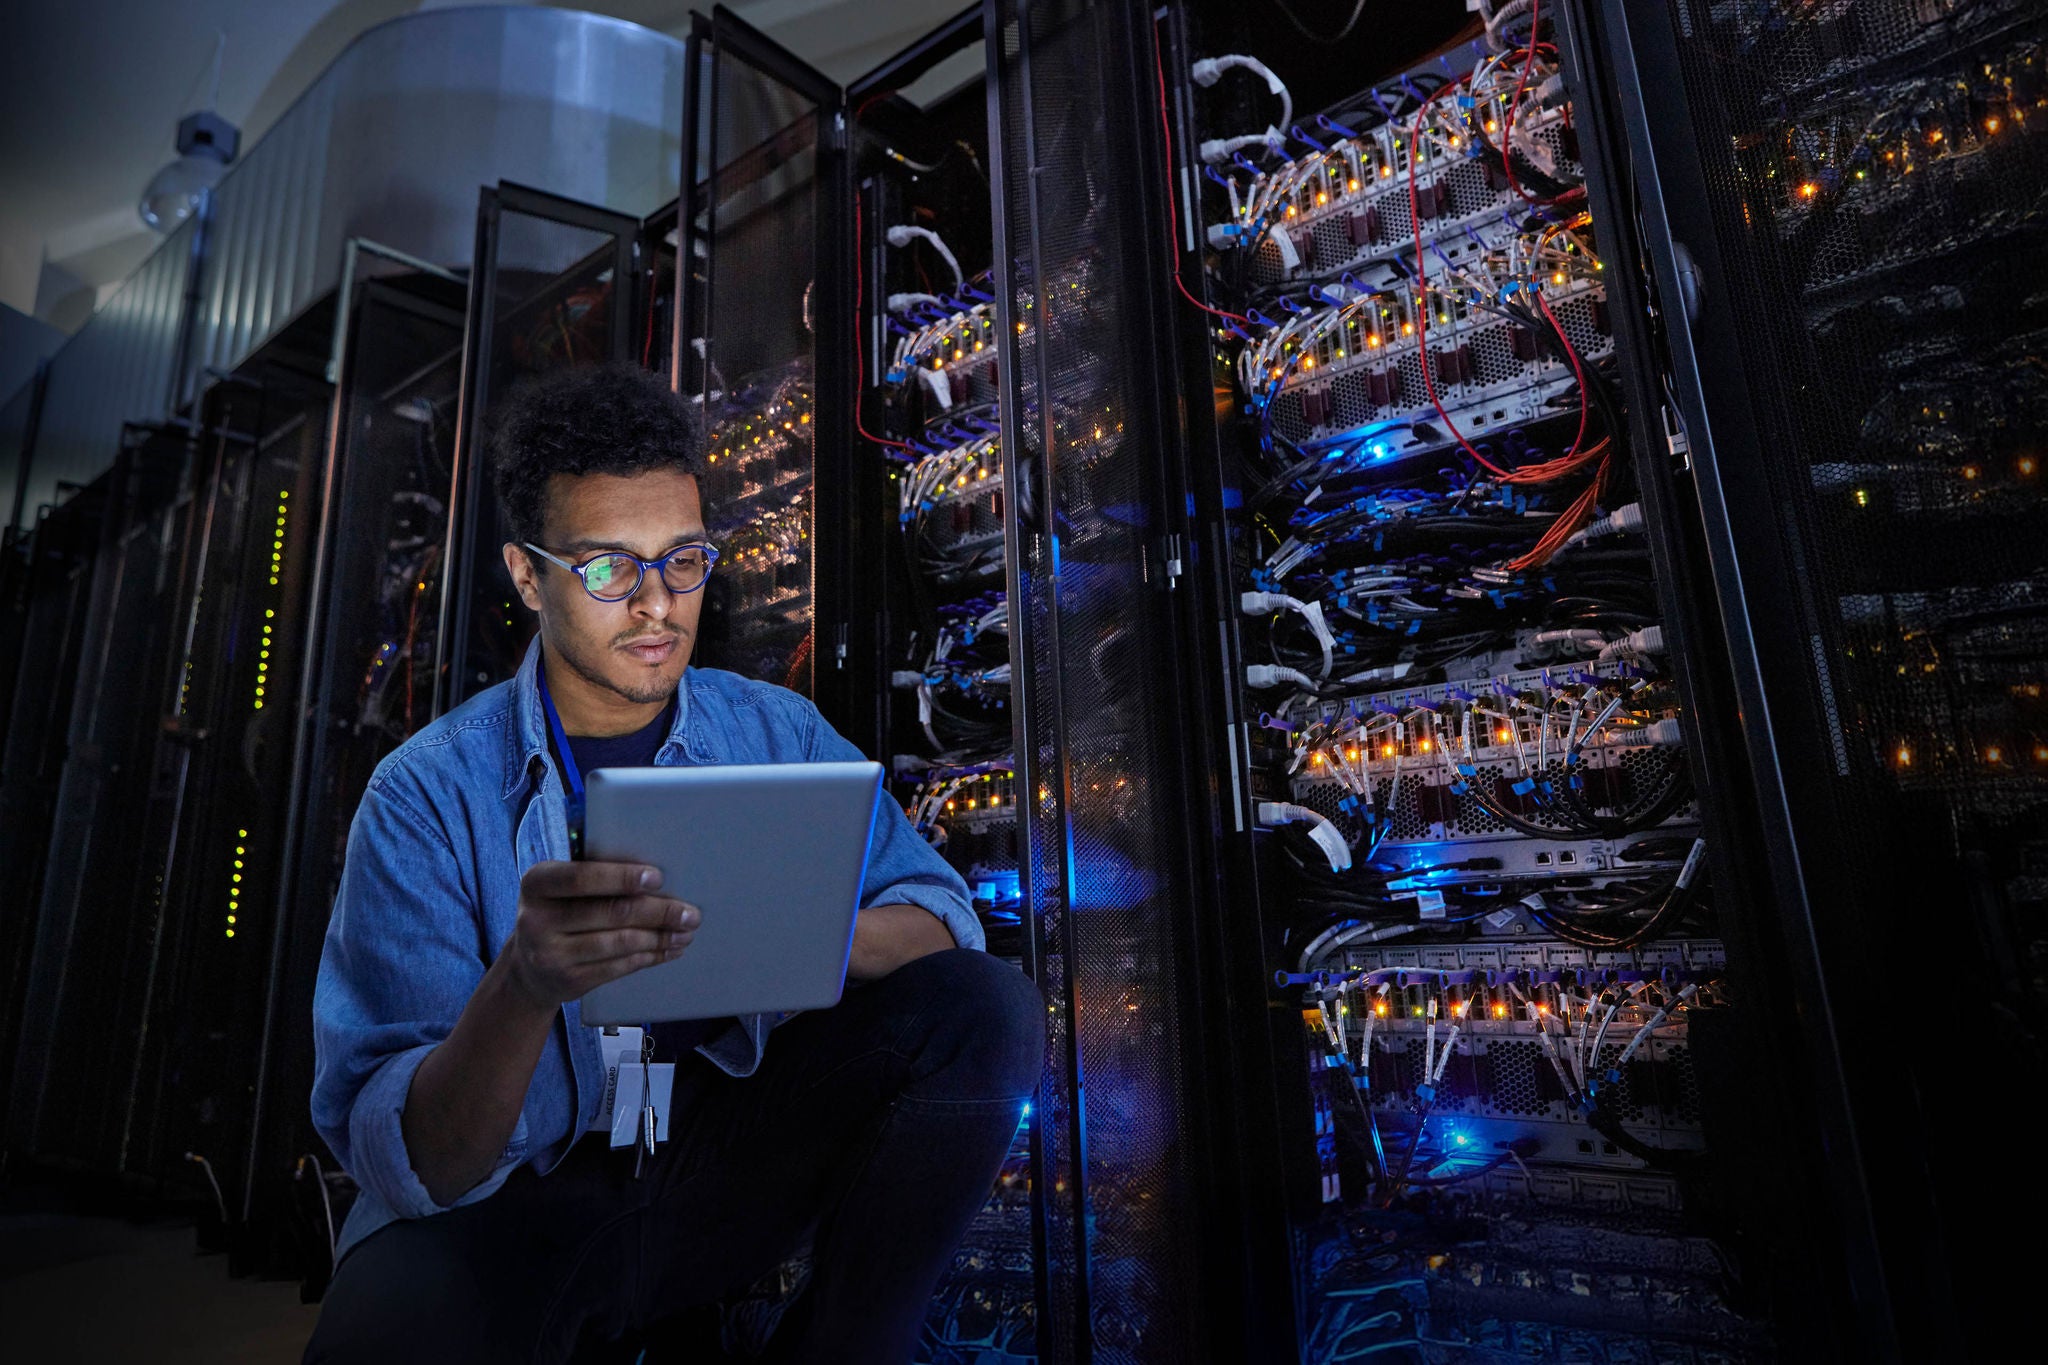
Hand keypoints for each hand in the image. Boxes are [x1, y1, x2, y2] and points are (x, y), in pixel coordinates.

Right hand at [498, 860, 698, 1008]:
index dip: (622, 878)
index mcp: (536, 883)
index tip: (657, 878)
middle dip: (658, 912)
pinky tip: (668, 949)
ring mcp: (551, 954)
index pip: (581, 878)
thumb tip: (654, 877)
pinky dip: (649, 957)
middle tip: (689, 913)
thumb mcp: (559, 890)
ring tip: (685, 932)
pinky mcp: (568, 981)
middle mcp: (537, 920)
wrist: (528, 969)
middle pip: (611, 912)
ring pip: (620, 942)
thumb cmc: (557, 915)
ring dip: (660, 937)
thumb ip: (593, 877)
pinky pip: (619, 966)